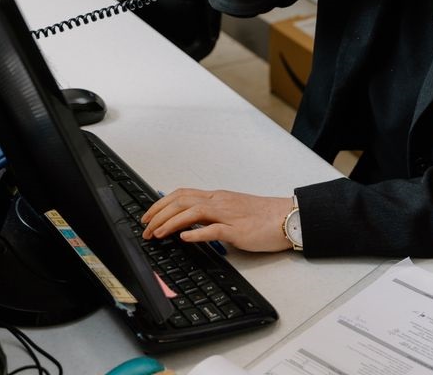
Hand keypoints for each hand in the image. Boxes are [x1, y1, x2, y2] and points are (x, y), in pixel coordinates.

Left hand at [140, 188, 293, 252]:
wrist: (287, 218)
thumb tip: (191, 225)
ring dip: (170, 223)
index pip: (182, 194)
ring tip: (157, 234)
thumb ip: (212, 216)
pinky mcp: (238, 230)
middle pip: (181, 201)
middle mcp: (219, 202)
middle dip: (158, 214)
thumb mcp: (232, 212)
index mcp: (217, 197)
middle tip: (145, 229)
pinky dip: (196, 233)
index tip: (147, 216)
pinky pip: (213, 230)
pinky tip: (184, 238)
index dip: (160, 204)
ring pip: (192, 212)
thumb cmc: (262, 217)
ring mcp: (228, 215)